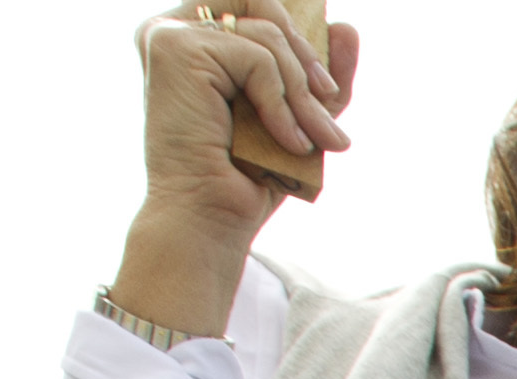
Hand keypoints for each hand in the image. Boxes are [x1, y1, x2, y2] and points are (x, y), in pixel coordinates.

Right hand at [120, 4, 355, 334]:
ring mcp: (169, 34)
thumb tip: (347, 27)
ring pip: (268, 35)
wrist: (209, 218)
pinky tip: (285, 141)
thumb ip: (319, 74)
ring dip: (302, 94)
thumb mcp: (297, 116)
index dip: (298, 35)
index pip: (256, 6)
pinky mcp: (175, 47)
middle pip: (265, 7)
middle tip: (328, 114)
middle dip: (307, 61)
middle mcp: (173, 28)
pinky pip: (258, 57)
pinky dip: (281, 103)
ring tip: (313, 141)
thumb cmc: (247, 175)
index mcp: (194, 37)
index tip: (323, 86)